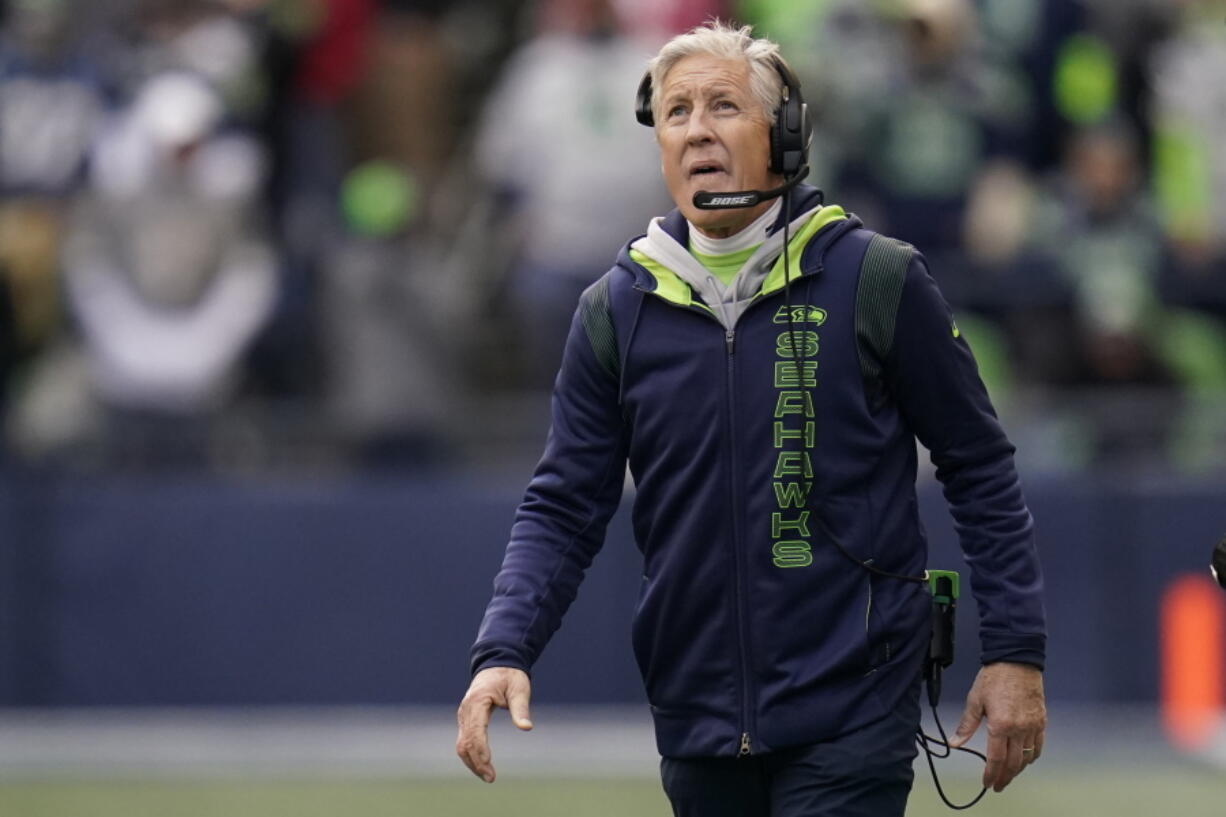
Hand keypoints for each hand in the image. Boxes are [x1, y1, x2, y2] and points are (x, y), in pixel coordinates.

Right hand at [455, 667, 532, 782]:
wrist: (497, 663)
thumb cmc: (510, 676)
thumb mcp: (519, 688)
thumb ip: (521, 708)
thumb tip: (526, 728)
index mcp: (478, 701)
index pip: (475, 731)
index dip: (481, 750)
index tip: (489, 765)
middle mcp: (466, 709)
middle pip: (465, 742)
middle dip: (476, 762)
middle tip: (491, 778)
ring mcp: (464, 714)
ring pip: (462, 743)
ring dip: (472, 762)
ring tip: (487, 776)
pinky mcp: (466, 718)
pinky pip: (464, 740)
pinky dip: (470, 754)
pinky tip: (481, 765)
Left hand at [949, 662, 1045, 792]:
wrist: (1016, 660)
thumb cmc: (994, 678)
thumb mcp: (975, 700)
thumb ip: (966, 725)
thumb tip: (955, 743)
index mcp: (1000, 725)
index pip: (996, 759)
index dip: (991, 774)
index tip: (987, 783)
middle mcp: (1018, 729)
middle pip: (1013, 763)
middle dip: (1004, 777)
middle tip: (997, 786)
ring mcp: (1032, 726)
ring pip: (1027, 757)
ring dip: (1018, 770)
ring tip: (1008, 776)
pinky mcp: (1041, 721)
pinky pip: (1038, 746)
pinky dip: (1031, 757)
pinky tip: (1025, 760)